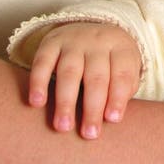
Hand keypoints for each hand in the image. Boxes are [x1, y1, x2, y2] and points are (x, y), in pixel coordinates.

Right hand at [28, 22, 140, 138]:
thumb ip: (123, 90)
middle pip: (96, 76)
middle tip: (89, 134)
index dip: (118, 97)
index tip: (112, 120)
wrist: (90, 29)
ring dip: (66, 101)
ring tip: (63, 127)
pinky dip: (38, 82)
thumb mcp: (126, 68)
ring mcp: (73, 41)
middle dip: (93, 107)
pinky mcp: (50, 43)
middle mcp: (97, 42)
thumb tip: (113, 118)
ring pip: (69, 71)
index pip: (122, 73)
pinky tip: (37, 103)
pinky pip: (42, 62)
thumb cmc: (111, 62)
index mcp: (120, 48)